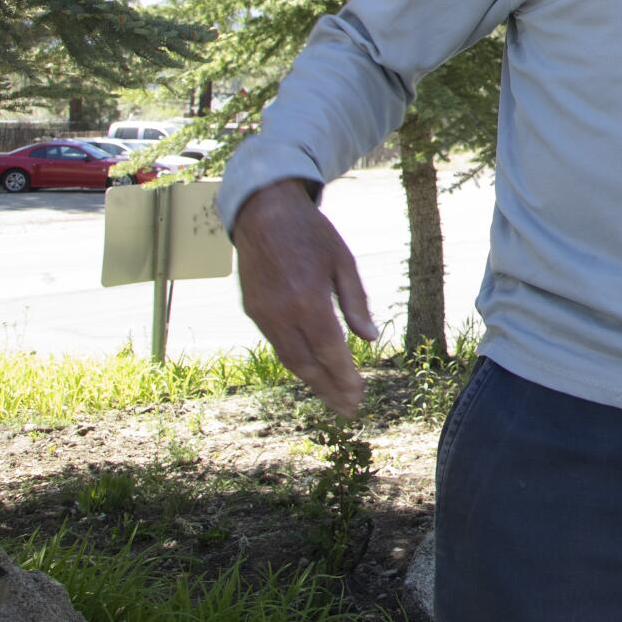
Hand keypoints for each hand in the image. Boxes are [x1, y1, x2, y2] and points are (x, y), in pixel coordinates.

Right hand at [233, 178, 376, 415]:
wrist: (264, 212)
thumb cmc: (311, 233)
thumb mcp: (343, 260)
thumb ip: (356, 302)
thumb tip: (369, 338)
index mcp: (308, 299)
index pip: (330, 350)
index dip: (344, 376)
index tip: (359, 395)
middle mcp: (281, 313)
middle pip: (307, 364)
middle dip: (329, 389)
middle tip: (349, 408)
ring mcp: (263, 314)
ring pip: (288, 358)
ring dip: (311, 380)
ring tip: (332, 396)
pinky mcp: (252, 310)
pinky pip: (277, 343)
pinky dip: (296, 360)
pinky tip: (312, 368)